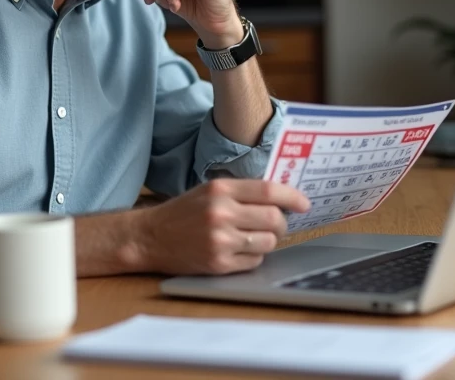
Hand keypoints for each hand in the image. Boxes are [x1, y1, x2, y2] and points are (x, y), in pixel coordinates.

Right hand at [133, 179, 310, 274]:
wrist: (150, 237)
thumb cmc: (183, 212)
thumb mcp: (209, 191)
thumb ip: (242, 192)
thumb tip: (281, 200)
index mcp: (220, 189)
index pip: (268, 190)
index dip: (292, 197)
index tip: (305, 203)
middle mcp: (221, 213)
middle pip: (273, 218)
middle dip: (282, 223)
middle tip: (278, 224)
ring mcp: (220, 240)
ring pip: (267, 242)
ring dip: (267, 241)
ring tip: (253, 238)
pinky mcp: (218, 264)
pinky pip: (254, 262)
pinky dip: (253, 257)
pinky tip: (238, 251)